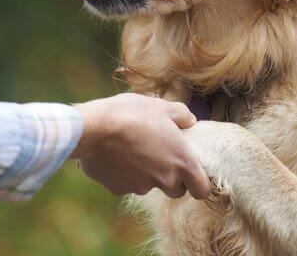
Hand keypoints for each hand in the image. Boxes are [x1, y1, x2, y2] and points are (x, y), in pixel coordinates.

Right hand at [71, 93, 210, 199]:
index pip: (202, 189)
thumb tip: (189, 121)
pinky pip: (124, 184)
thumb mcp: (161, 106)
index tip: (189, 172)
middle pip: (176, 190)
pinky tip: (112, 155)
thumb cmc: (132, 114)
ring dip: (144, 173)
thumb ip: (182, 115)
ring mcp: (140, 187)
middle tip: (158, 155)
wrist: (94, 128)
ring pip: (148, 185)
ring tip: (129, 149)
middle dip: (170, 177)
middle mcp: (164, 180)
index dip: (198, 182)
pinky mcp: (118, 189)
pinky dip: (121, 174)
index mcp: (182, 162)